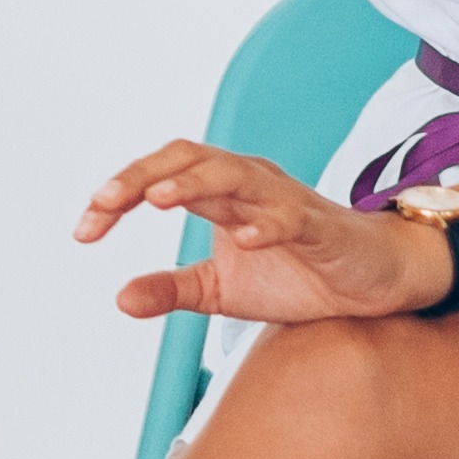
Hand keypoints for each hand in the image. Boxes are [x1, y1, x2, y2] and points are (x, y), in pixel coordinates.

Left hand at [80, 139, 451, 324]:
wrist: (374, 282)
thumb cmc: (301, 274)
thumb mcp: (223, 290)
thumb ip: (172, 290)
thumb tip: (119, 299)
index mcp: (220, 193)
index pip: (159, 175)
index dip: (118, 194)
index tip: (84, 229)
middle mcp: (248, 185)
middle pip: (188, 160)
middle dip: (141, 176)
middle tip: (104, 202)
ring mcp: (284, 202)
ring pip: (234, 176)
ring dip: (194, 184)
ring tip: (158, 200)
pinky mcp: (319, 228)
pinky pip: (289, 218)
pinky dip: (264, 224)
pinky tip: (241, 238)